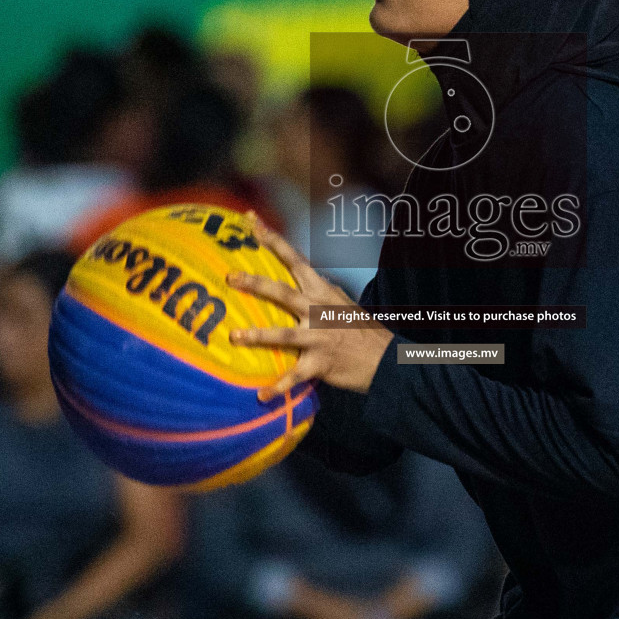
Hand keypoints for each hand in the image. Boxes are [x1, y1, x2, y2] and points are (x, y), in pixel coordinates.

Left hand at [227, 213, 394, 400]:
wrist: (387, 361)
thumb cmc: (363, 331)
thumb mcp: (344, 303)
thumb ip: (324, 292)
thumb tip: (311, 278)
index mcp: (323, 292)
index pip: (295, 259)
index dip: (273, 239)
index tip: (252, 221)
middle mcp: (319, 310)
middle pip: (282, 292)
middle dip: (255, 283)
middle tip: (230, 277)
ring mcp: (320, 337)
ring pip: (283, 335)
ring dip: (257, 336)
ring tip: (234, 336)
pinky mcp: (321, 363)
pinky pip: (294, 377)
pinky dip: (277, 388)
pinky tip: (260, 397)